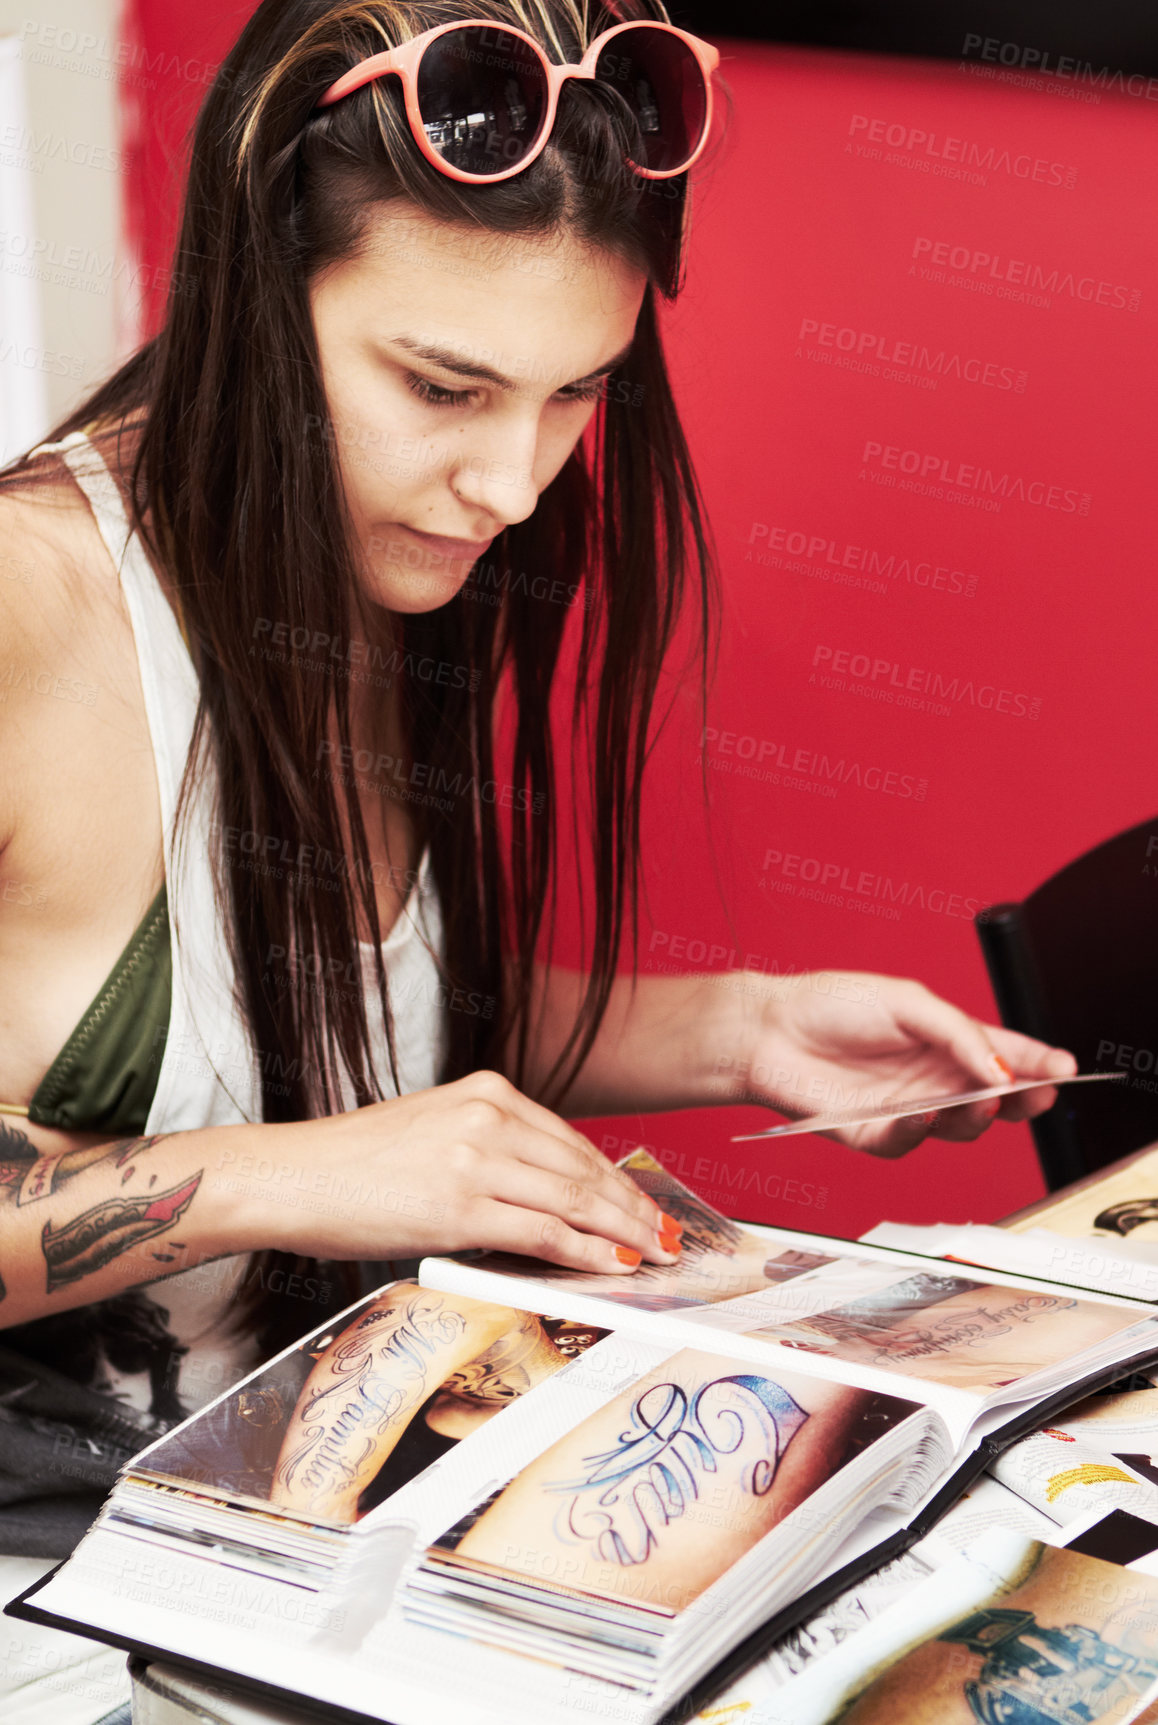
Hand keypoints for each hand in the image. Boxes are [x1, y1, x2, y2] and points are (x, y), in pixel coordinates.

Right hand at [234, 1070, 682, 1269]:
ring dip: (624, 1233)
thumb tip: (548, 1197)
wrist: (292, 1176)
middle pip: (585, 1169)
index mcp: (487, 1092)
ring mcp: (476, 1159)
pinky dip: (587, 1253)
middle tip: (669, 1237)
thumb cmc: (354, 1165)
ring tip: (655, 1257)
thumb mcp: (435, 1133)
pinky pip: (544, 1232)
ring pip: (575, 1200)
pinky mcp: (460, 1206)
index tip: (644, 1206)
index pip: (572, 1141)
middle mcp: (488, 1117)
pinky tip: (615, 1266)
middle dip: (633, 1208)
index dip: (616, 1180)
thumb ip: (492, 1150)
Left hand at [713, 970, 1076, 1155]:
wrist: (767, 1030)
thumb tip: (1000, 1065)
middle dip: (1023, 1098)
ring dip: (976, 1117)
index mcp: (944, 1039)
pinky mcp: (874, 1135)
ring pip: (960, 1128)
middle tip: (1038, 1094)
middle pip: (994, 1098)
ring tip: (980, 1100)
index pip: (1004, 1053)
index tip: (1066, 1068)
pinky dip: (920, 1132)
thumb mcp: (907, 1001)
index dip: (1039, 1062)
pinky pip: (909, 1144)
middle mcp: (931, 1077)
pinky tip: (924, 1114)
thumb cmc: (830, 1004)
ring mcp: (906, 1108)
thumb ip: (959, 1032)